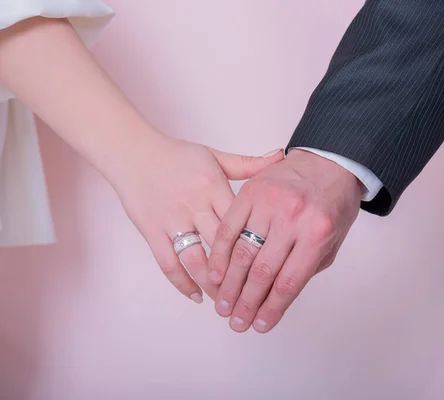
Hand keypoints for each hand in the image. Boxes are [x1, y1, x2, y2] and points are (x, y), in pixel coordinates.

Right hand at [109, 133, 282, 302]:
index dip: (256, 246)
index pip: (240, 222)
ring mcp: (171, 220)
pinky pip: (167, 263)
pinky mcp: (152, 231)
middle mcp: (193, 205)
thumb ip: (248, 164)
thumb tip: (281, 156)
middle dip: (237, 274)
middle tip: (252, 294)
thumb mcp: (215, 157)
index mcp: (213, 186)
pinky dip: (181, 283)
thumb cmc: (178, 156)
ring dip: (212, 285)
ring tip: (226, 302)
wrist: (134, 153)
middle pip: (221, 246)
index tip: (271, 266)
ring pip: (195, 259)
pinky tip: (196, 296)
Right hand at [207, 149, 362, 332]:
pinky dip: (219, 254)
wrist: (329, 159)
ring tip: (222, 306)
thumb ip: (308, 267)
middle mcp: (292, 218)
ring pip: (242, 253)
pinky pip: (228, 227)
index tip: (260, 325)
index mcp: (318, 233)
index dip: (272, 309)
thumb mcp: (334, 238)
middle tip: (236, 322)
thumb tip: (278, 298)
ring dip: (229, 285)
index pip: (289, 282)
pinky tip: (215, 274)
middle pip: (262, 272)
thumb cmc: (334, 202)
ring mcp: (269, 202)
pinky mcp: (250, 191)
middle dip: (247, 303)